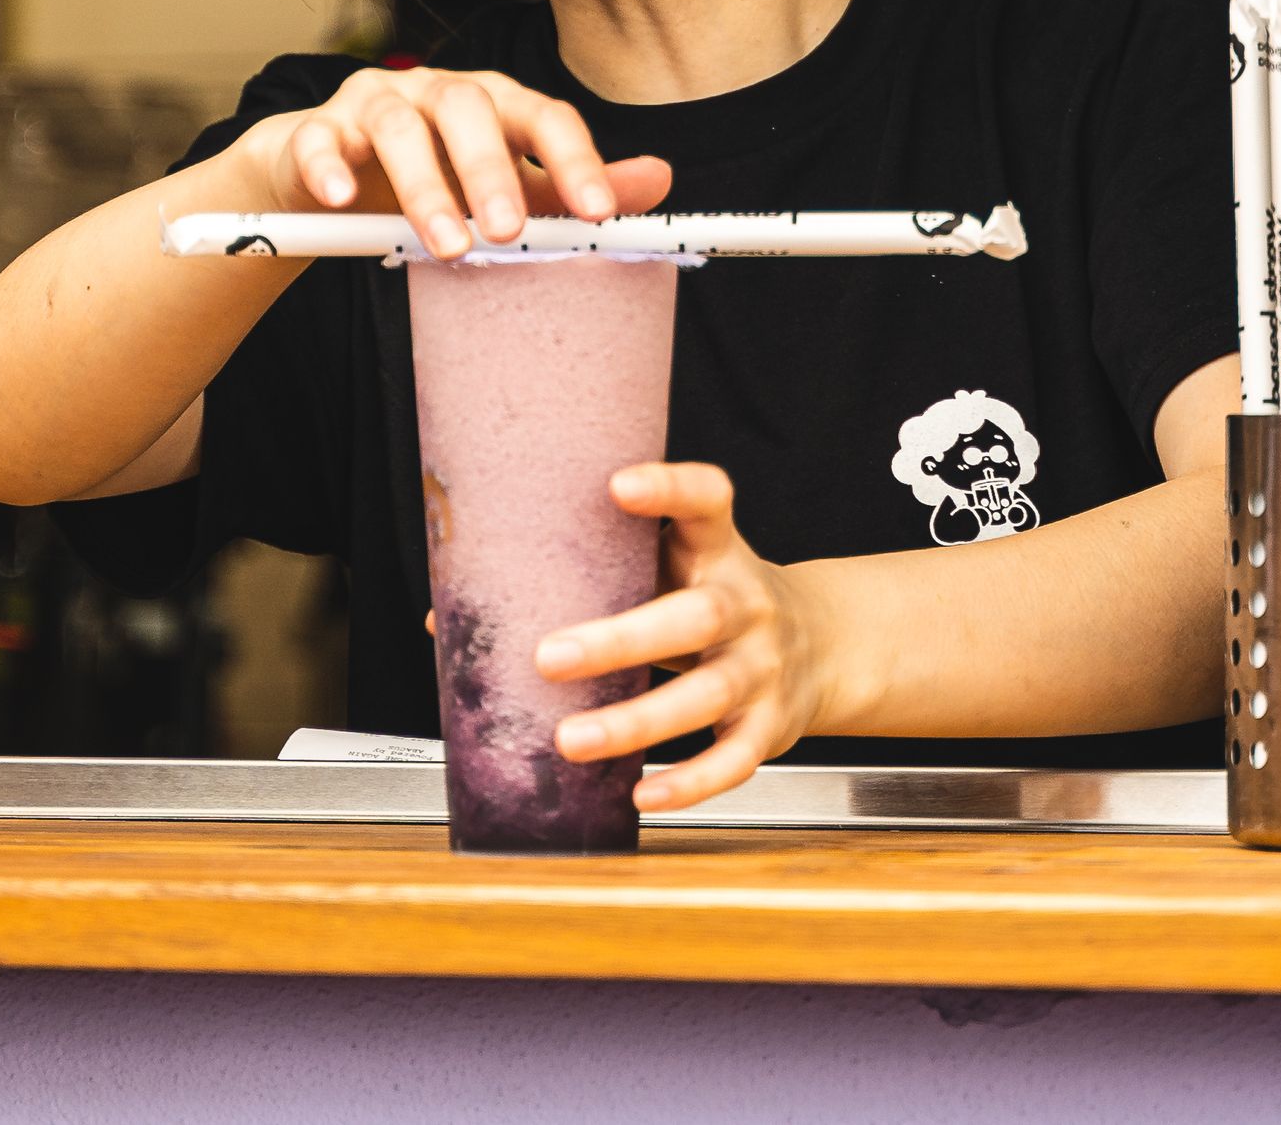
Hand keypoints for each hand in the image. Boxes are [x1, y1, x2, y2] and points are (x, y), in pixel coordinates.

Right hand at [239, 67, 671, 259]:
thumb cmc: (430, 177)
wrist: (324, 179)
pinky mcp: (313, 129)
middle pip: (470, 109)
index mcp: (494, 102)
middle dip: (493, 171)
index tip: (601, 213)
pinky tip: (342, 200)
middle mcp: (436, 91)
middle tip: (511, 233)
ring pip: (399, 128)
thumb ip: (568, 184)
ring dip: (423, 186)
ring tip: (445, 246)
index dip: (574, 158)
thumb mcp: (504, 183)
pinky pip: (317, 140)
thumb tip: (660, 179)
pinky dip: (328, 166)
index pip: (543, 114)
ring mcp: (372, 104)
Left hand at [537, 464, 834, 811]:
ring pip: (708, 695)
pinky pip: (735, 759)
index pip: (708, 499)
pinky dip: (691, 783)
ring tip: (570, 739)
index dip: (670, 488)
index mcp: (720, 549)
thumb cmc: (715, 598)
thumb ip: (601, 572)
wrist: (823, 644)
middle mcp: (748, 603)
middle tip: (548, 657)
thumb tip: (457, 615)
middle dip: (622, 641)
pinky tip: (641, 795)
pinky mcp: (771, 725)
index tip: (617, 484)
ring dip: (637, 722)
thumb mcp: (678, 565)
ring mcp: (764, 666)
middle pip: (697, 617)